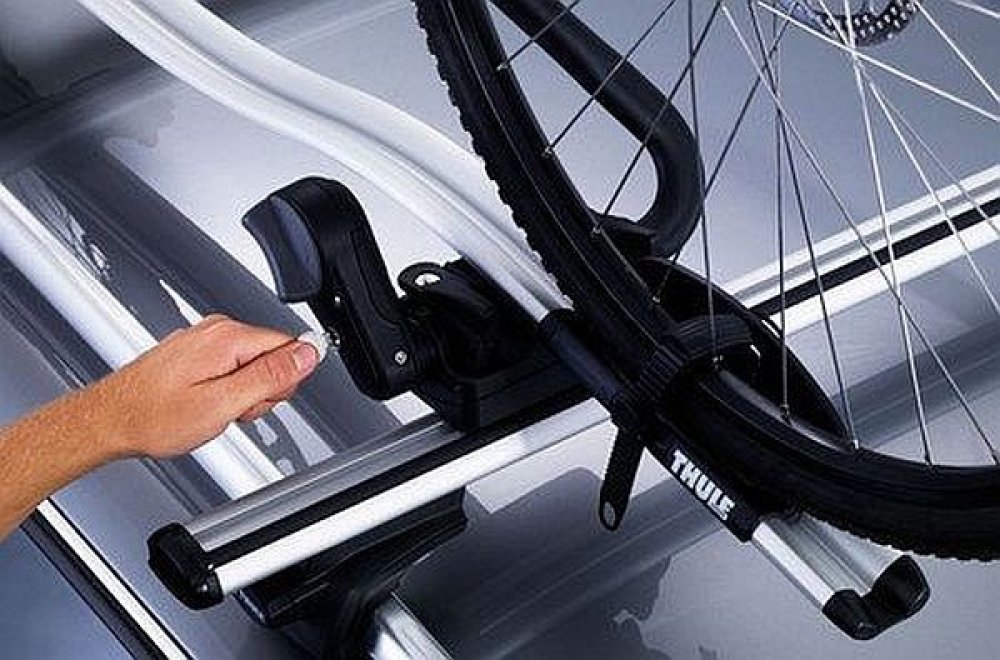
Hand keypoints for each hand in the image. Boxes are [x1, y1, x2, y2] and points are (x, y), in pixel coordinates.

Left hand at [93, 315, 319, 458]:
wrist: (110, 422)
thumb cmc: (154, 417)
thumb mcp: (223, 403)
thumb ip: (271, 376)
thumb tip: (307, 355)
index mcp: (228, 338)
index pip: (289, 346)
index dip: (283, 381)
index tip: (261, 399)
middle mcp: (217, 330)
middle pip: (272, 356)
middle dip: (262, 390)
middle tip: (232, 409)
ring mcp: (204, 340)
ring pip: (252, 365)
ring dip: (243, 394)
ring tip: (214, 410)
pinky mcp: (196, 353)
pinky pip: (231, 368)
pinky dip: (225, 390)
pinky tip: (205, 405)